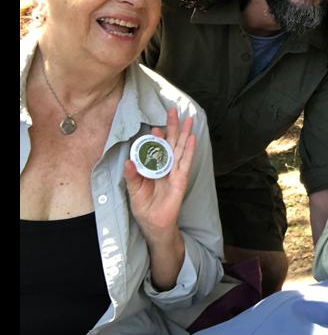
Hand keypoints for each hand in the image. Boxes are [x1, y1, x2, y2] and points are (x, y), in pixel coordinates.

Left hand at [124, 107, 194, 243]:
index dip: (156, 136)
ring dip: (184, 133)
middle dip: (172, 126)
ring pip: (179, 148)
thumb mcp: (133, 191)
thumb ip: (132, 176)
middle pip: (170, 142)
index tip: (154, 126)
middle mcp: (165, 167)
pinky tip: (191, 138)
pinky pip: (185, 162)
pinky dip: (189, 150)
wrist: (154, 224)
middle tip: (173, 110)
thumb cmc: (144, 207)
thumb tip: (128, 161)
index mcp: (153, 167)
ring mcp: (175, 172)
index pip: (155, 148)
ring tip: (187, 118)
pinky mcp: (181, 179)